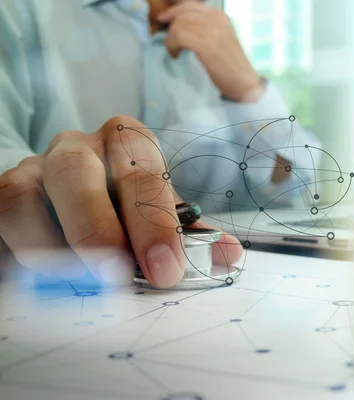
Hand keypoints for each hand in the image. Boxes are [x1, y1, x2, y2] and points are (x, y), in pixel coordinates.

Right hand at [0, 115, 241, 286]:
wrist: (71, 215)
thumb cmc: (124, 217)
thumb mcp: (160, 223)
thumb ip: (190, 237)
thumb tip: (228, 254)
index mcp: (127, 146)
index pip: (142, 168)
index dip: (154, 219)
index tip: (165, 270)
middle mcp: (78, 149)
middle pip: (79, 169)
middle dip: (99, 226)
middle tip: (117, 275)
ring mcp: (34, 169)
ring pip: (28, 191)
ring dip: (51, 243)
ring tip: (79, 281)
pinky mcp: (3, 194)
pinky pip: (3, 213)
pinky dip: (22, 249)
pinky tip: (46, 277)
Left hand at [157, 1, 263, 101]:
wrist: (244, 82)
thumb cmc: (231, 65)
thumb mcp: (219, 38)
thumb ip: (203, 28)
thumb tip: (178, 24)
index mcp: (220, 15)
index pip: (190, 5)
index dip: (173, 11)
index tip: (163, 20)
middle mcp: (216, 18)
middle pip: (182, 14)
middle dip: (171, 28)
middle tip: (170, 43)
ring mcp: (211, 29)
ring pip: (178, 25)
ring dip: (171, 39)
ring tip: (175, 51)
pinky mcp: (206, 43)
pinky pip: (179, 37)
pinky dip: (172, 46)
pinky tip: (177, 55)